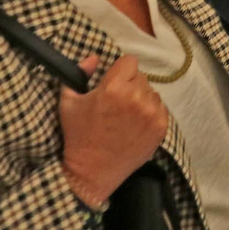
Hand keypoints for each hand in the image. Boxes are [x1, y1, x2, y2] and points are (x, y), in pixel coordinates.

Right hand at [58, 54, 168, 207]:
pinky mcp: (161, 127)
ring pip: (151, 92)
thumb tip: (94, 58)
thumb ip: (80, 73)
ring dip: (141, 99)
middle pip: (140, 77)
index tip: (113, 84)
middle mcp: (136, 97)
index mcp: (113, 87)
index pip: (129, 62)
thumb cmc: (78, 136)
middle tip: (117, 104)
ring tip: (126, 116)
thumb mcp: (68, 102)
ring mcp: (151, 113)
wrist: (92, 171)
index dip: (120, 71)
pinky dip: (150, 113)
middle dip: (129, 85)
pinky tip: (135, 125)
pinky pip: (160, 108)